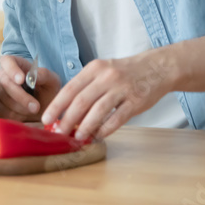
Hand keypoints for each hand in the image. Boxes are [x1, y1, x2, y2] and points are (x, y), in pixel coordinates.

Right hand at [0, 55, 60, 121]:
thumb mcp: (52, 81)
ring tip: (35, 111)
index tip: (21, 80)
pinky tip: (27, 116)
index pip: (7, 61)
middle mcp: (4, 76)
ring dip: (21, 109)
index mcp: (16, 64)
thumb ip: (44, 75)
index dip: (12, 70)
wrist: (45, 108)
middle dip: (20, 97)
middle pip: (5, 84)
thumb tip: (33, 76)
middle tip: (35, 107)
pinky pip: (2, 112)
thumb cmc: (47, 90)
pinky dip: (16, 117)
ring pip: (3, 100)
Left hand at [42, 53, 172, 140]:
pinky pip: (118, 118)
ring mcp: (122, 88)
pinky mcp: (136, 101)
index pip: (70, 88)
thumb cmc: (124, 72)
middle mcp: (107, 77)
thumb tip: (66, 110)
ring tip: (77, 137)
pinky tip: (99, 136)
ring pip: (99, 110)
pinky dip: (106, 128)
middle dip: (67, 119)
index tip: (46, 118)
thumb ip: (86, 87)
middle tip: (59, 132)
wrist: (158, 67)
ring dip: (86, 126)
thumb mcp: (102, 70)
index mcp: (94, 68)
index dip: (57, 105)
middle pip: (82, 100)